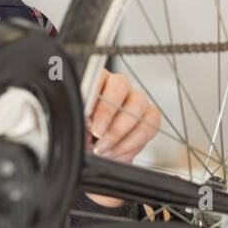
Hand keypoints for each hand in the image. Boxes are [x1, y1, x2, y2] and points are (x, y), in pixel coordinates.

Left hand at [84, 69, 160, 206]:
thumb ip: (78, 121)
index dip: (93, 94)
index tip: (86, 114)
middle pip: (120, 86)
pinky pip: (148, 127)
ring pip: (136, 106)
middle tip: (96, 133)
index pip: (98, 75)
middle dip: (107, 112)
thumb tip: (83, 124)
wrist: (98, 151)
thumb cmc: (85, 134)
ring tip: (103, 149)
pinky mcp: (151, 118)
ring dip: (119, 132)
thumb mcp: (76, 125)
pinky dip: (131, 144)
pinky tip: (116, 152)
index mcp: (98, 81)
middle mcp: (119, 87)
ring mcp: (137, 100)